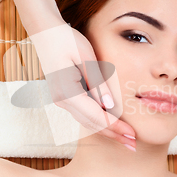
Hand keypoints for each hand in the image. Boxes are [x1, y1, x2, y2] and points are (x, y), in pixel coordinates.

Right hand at [30, 23, 136, 148]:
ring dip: (106, 130)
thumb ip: (98, 82)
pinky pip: (83, 113)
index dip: (115, 127)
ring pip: (86, 121)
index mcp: (67, 92)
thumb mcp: (86, 57)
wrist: (43, 31)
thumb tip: (110, 106)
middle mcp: (62, 100)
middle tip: (132, 144)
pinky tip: (110, 125)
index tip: (131, 135)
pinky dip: (98, 121)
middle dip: (113, 135)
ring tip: (124, 138)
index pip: (96, 116)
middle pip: (91, 124)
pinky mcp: (63, 96)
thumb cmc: (66, 39)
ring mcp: (61, 100)